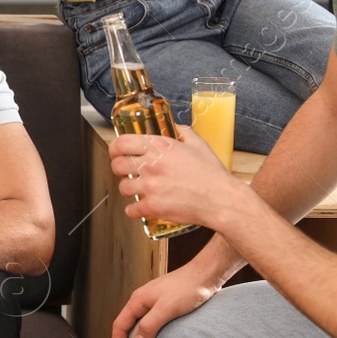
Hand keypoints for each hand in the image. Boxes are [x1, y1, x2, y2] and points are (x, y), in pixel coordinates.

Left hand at [108, 126, 238, 228]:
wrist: (221, 199)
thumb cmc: (212, 174)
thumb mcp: (199, 144)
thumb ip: (183, 132)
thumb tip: (174, 127)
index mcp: (160, 147)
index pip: (122, 142)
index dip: (115, 148)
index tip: (116, 152)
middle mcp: (152, 165)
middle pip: (117, 165)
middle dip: (120, 168)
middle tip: (126, 171)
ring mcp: (151, 186)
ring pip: (123, 187)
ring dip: (129, 188)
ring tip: (138, 189)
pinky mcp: (153, 206)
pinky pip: (131, 209)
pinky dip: (134, 210)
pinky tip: (141, 207)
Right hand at [110, 260, 223, 337]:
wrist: (205, 275)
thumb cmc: (188, 288)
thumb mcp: (167, 309)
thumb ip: (150, 325)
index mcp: (138, 300)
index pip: (120, 325)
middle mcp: (142, 300)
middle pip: (126, 324)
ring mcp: (153, 301)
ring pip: (138, 322)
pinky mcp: (165, 303)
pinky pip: (150, 321)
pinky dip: (148, 332)